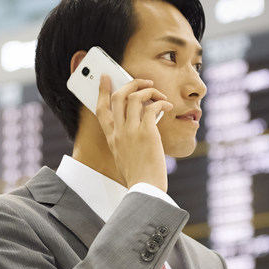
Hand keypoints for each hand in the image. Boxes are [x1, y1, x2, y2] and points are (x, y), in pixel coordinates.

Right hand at [95, 74, 172, 191]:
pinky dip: (161, 102)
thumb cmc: (138, 177)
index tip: (105, 79)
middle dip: (131, 83)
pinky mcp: (147, 133)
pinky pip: (152, 108)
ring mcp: (132, 132)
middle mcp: (119, 132)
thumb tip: (140, 125)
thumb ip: (126, 141)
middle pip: (118, 97)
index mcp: (112, 139)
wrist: (145, 189)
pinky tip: (167, 106)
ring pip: (134, 97)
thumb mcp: (124, 157)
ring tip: (159, 94)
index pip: (101, 109)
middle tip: (142, 81)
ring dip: (149, 90)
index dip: (102, 91)